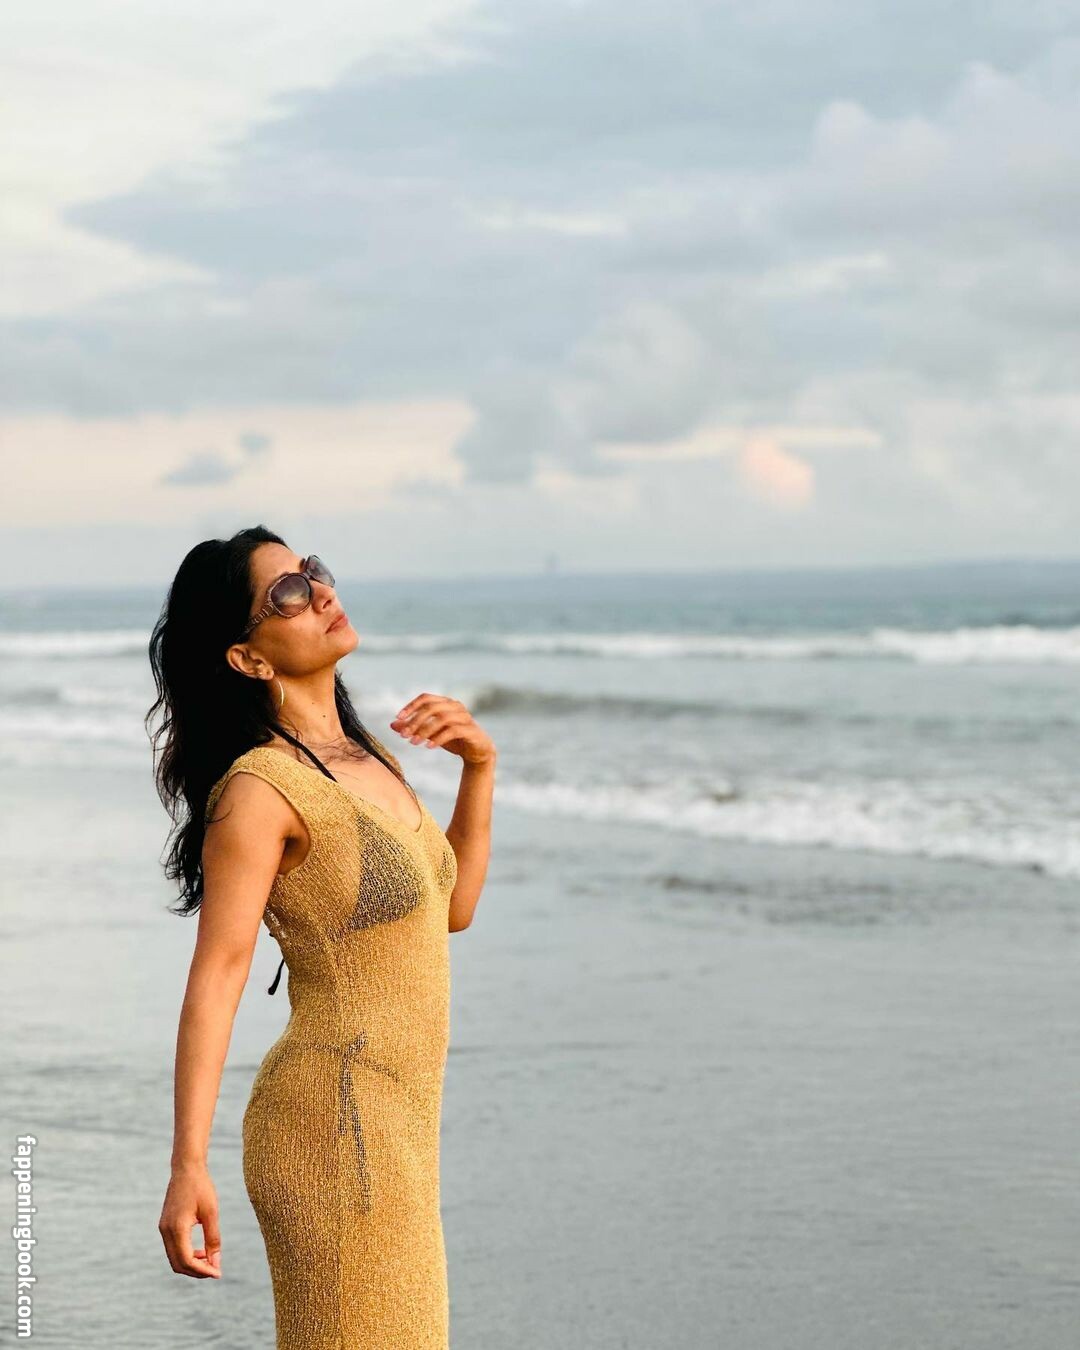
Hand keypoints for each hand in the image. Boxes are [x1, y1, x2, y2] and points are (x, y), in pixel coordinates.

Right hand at [159, 1163, 221, 1278]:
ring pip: (174, 1258)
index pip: (187, 1260)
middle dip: (196, 1271)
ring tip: (210, 1260)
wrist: (186, 1168)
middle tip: (215, 1270)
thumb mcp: (211, 1212)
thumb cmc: (201, 1188)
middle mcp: (166, 1231)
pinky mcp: (165, 1226)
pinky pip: (173, 1248)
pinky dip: (186, 1255)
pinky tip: (201, 1251)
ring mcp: (163, 1229)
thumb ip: (213, 1238)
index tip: (218, 1273)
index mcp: (177, 1228)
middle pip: (178, 1264)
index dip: (202, 1270)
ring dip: (191, 1264)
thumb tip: (216, 1263)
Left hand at [390, 694, 495, 766]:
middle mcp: (456, 706)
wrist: (477, 752)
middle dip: (415, 721)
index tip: (398, 718)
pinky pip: (453, 730)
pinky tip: (429, 746)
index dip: (411, 706)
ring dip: (425, 731)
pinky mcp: (471, 730)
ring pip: (442, 718)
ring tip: (414, 743)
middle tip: (404, 735)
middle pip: (432, 707)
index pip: (426, 698)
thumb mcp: (430, 734)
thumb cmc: (453, 740)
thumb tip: (392, 725)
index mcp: (446, 703)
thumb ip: (413, 728)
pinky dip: (439, 738)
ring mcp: (465, 717)